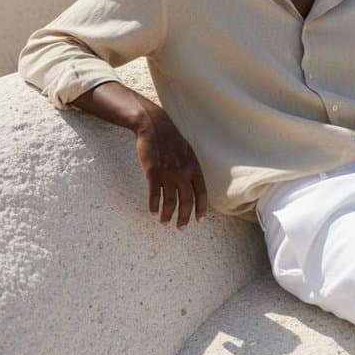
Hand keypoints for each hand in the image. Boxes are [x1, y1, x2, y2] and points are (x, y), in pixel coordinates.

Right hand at [134, 108, 207, 229]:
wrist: (155, 126)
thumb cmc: (171, 139)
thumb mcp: (187, 152)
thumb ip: (190, 169)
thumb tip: (190, 185)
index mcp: (194, 167)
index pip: (201, 193)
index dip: (201, 208)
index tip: (199, 220)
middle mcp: (183, 172)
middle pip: (186, 201)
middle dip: (184, 217)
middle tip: (180, 227)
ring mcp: (168, 173)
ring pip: (170, 201)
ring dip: (167, 215)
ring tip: (164, 222)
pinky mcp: (153, 172)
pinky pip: (154, 194)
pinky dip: (153, 205)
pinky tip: (152, 212)